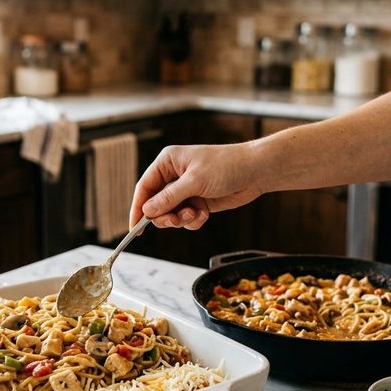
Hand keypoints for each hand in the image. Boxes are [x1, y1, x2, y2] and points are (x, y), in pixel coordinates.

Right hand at [129, 143, 262, 229]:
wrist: (255, 171)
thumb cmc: (226, 166)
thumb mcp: (195, 181)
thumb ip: (169, 198)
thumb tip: (147, 211)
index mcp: (168, 162)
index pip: (144, 187)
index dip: (137, 208)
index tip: (135, 228)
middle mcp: (174, 176)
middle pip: (155, 204)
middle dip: (165, 216)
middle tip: (176, 221)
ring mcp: (186, 190)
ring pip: (171, 214)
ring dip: (181, 219)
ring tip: (196, 214)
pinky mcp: (198, 202)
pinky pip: (186, 219)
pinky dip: (193, 221)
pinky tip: (204, 214)